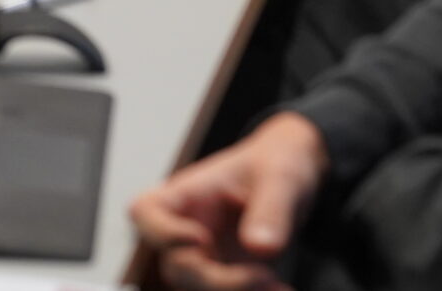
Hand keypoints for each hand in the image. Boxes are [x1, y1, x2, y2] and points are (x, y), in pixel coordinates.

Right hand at [130, 113, 327, 290]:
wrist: (294, 177)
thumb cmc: (275, 163)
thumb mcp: (280, 177)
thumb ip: (271, 210)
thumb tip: (259, 247)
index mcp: (187, 194)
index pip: (146, 212)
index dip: (162, 232)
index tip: (200, 238)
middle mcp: (189, 227)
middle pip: (176, 266)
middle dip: (216, 280)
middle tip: (262, 276)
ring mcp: (209, 256)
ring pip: (198, 287)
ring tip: (275, 286)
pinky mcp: (230, 275)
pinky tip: (281, 289)